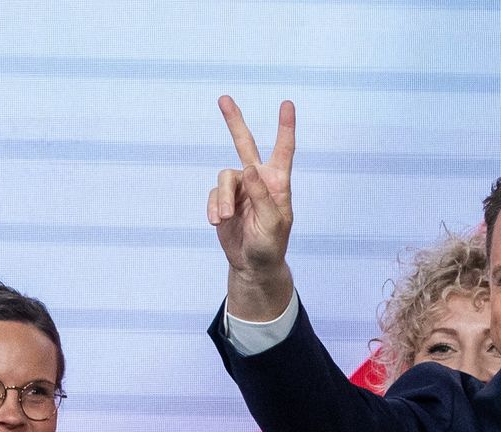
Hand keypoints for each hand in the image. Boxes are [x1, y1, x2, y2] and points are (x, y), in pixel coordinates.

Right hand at [208, 95, 296, 319]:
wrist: (252, 264)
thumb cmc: (271, 244)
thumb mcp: (273, 222)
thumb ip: (262, 195)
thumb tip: (249, 168)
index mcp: (277, 182)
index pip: (284, 150)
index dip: (285, 127)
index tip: (287, 104)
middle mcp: (258, 180)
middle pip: (245, 144)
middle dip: (234, 122)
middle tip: (223, 99)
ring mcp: (239, 189)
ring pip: (224, 177)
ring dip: (223, 198)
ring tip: (225, 218)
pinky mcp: (222, 200)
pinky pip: (213, 195)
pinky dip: (214, 208)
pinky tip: (218, 222)